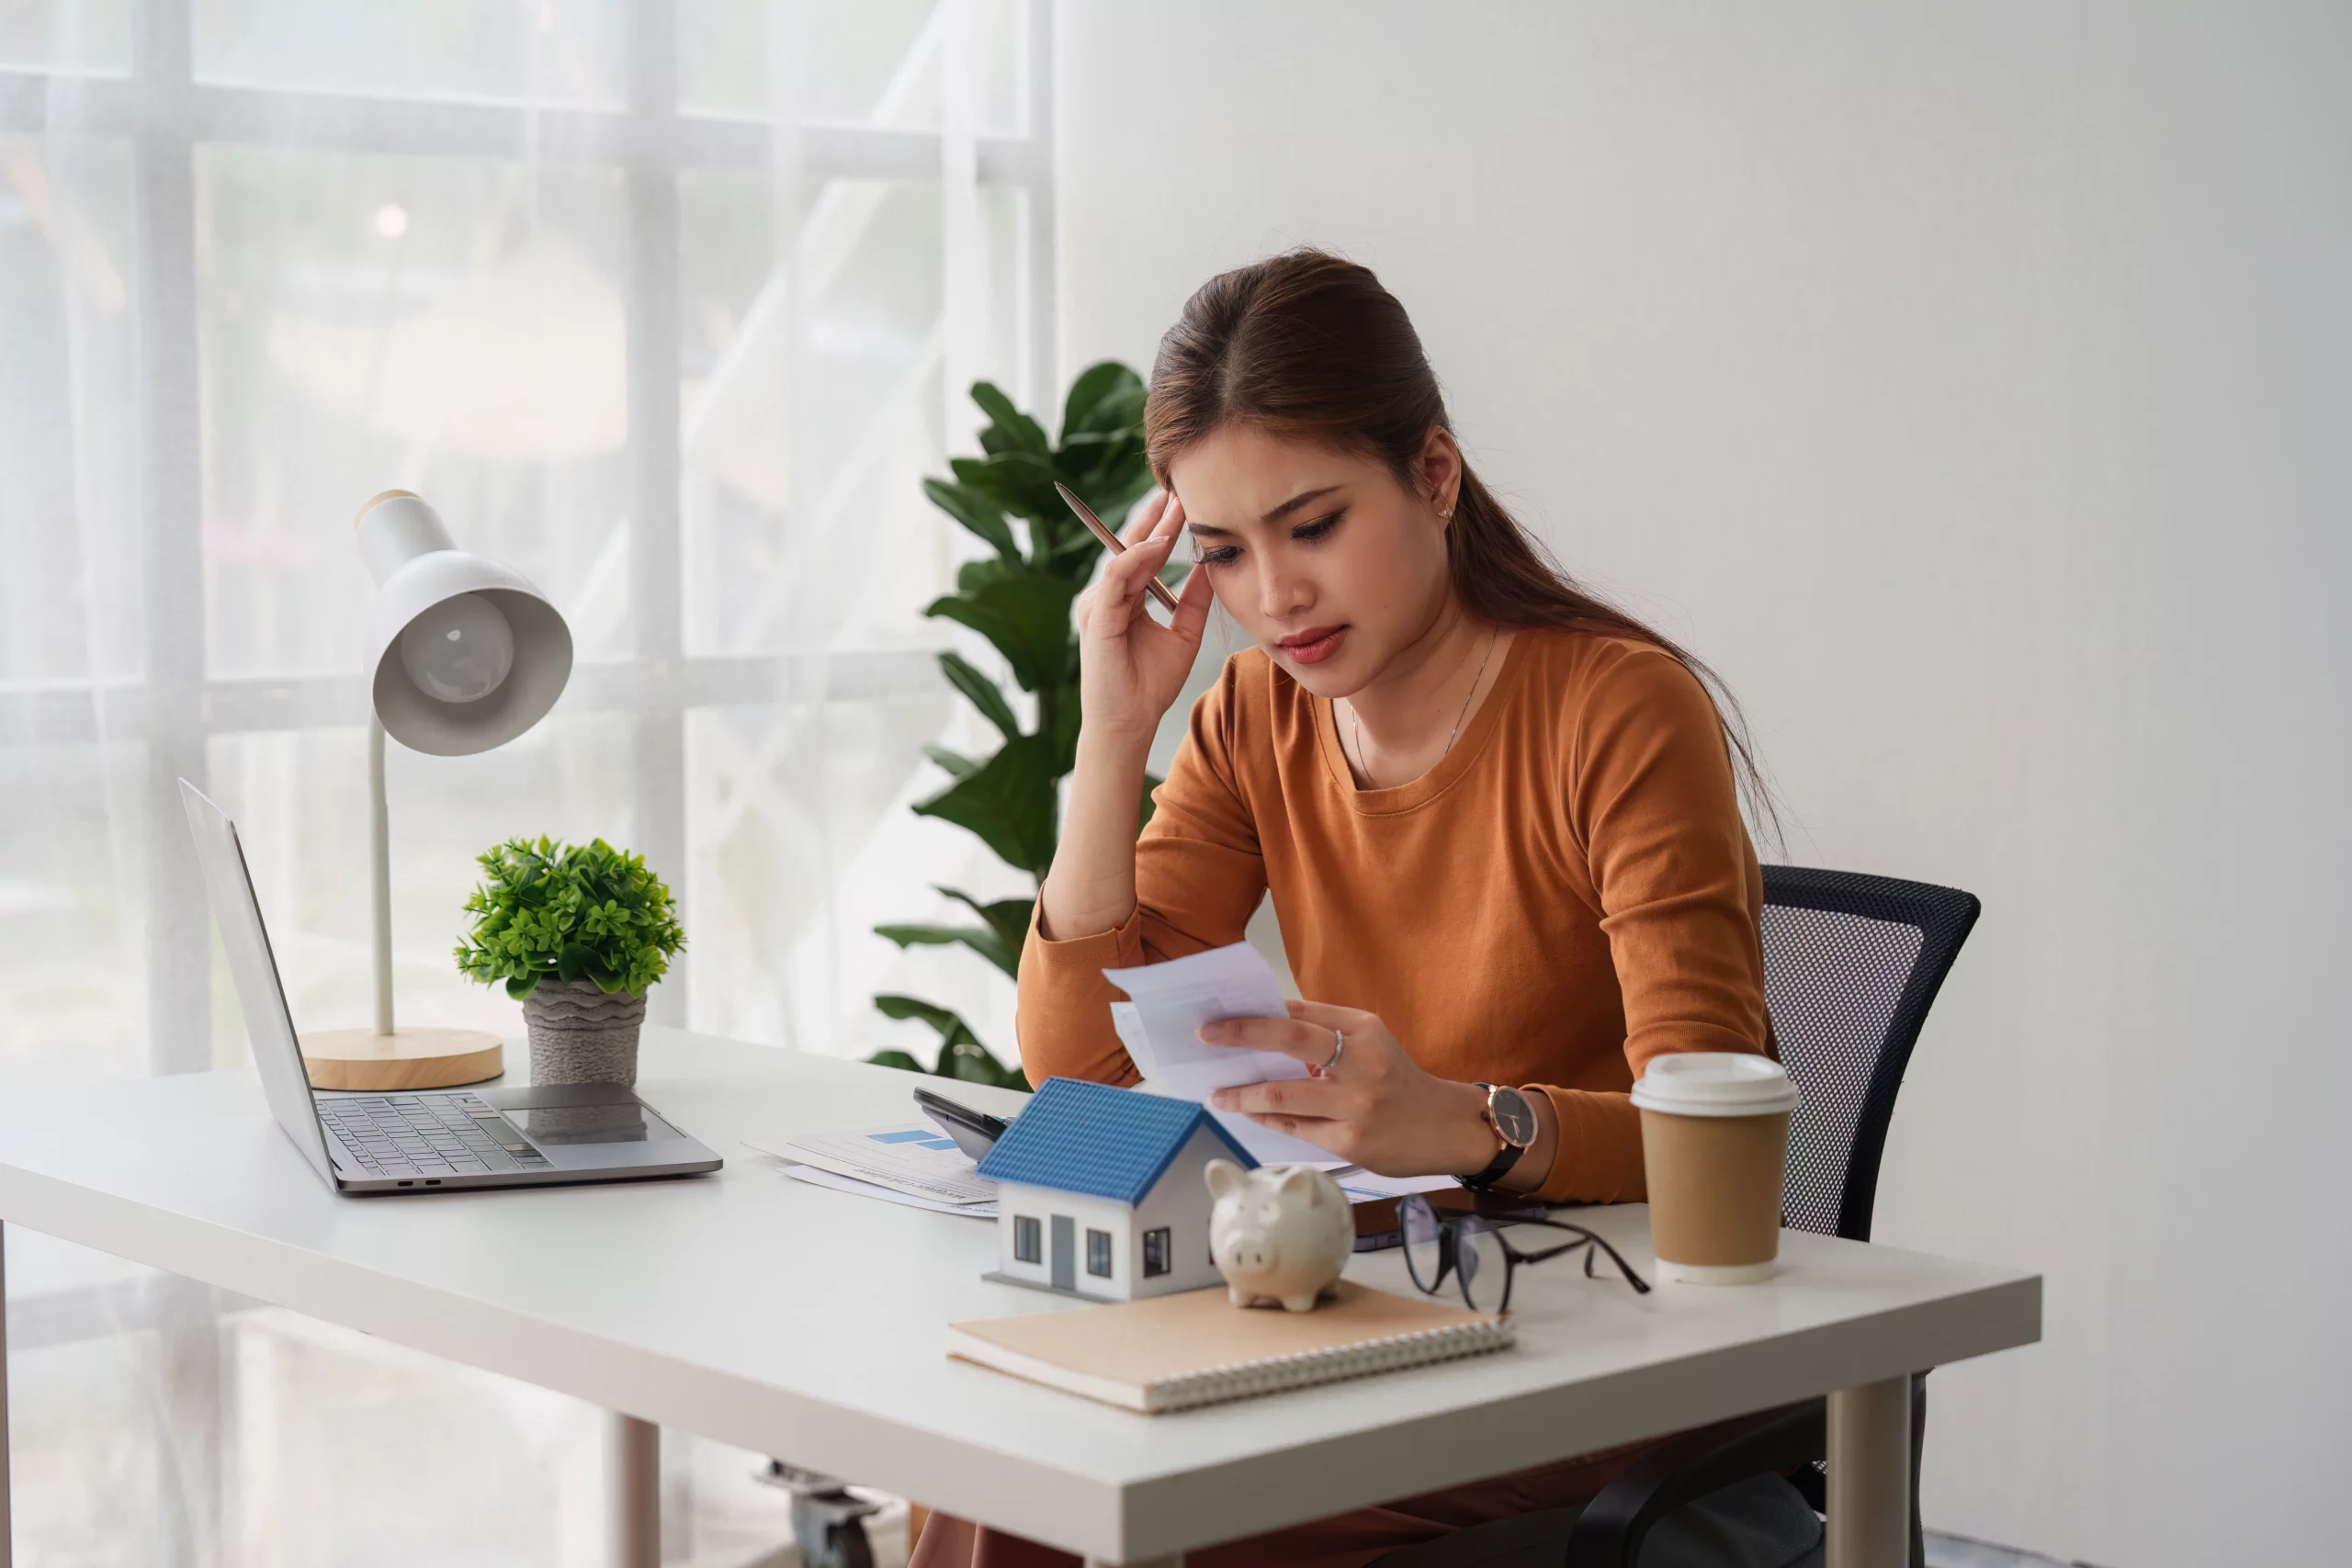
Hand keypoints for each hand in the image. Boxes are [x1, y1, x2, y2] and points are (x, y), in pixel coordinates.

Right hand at [1071, 490, 1214, 744]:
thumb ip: (1195, 600)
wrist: (1131, 721)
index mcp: (1127, 598)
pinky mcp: (1096, 616)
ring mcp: (1100, 604)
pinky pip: (1116, 577)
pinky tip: (1158, 544)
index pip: (1145, 552)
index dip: (1165, 526)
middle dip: (1157, 516)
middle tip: (1180, 488)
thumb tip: (1213, 566)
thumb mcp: (1184, 633)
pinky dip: (1136, 558)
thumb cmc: (1151, 684)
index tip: (1189, 501)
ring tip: (1175, 506)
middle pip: (1133, 546)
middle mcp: (1109, 596)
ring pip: (1125, 555)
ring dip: (1151, 530)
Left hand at [1199, 1001, 1501, 1177]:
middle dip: (1241, 1035)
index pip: (1299, 1014)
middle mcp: (1362, 1062)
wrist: (1444, 1128)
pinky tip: (1249, 1113)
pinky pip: (1296, 1128)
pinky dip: (1267, 1119)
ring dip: (1242, 1094)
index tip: (1219, 1017)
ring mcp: (1356, 1104)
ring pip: (1283, 1094)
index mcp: (1364, 1029)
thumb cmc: (1396, 1079)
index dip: (1255, 1014)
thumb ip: (1324, 1028)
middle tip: (1205, 1037)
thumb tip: (1266, 1019)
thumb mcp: (1370, 1041)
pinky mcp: (1351, 1140)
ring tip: (1217, 1094)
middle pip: (1290, 1040)